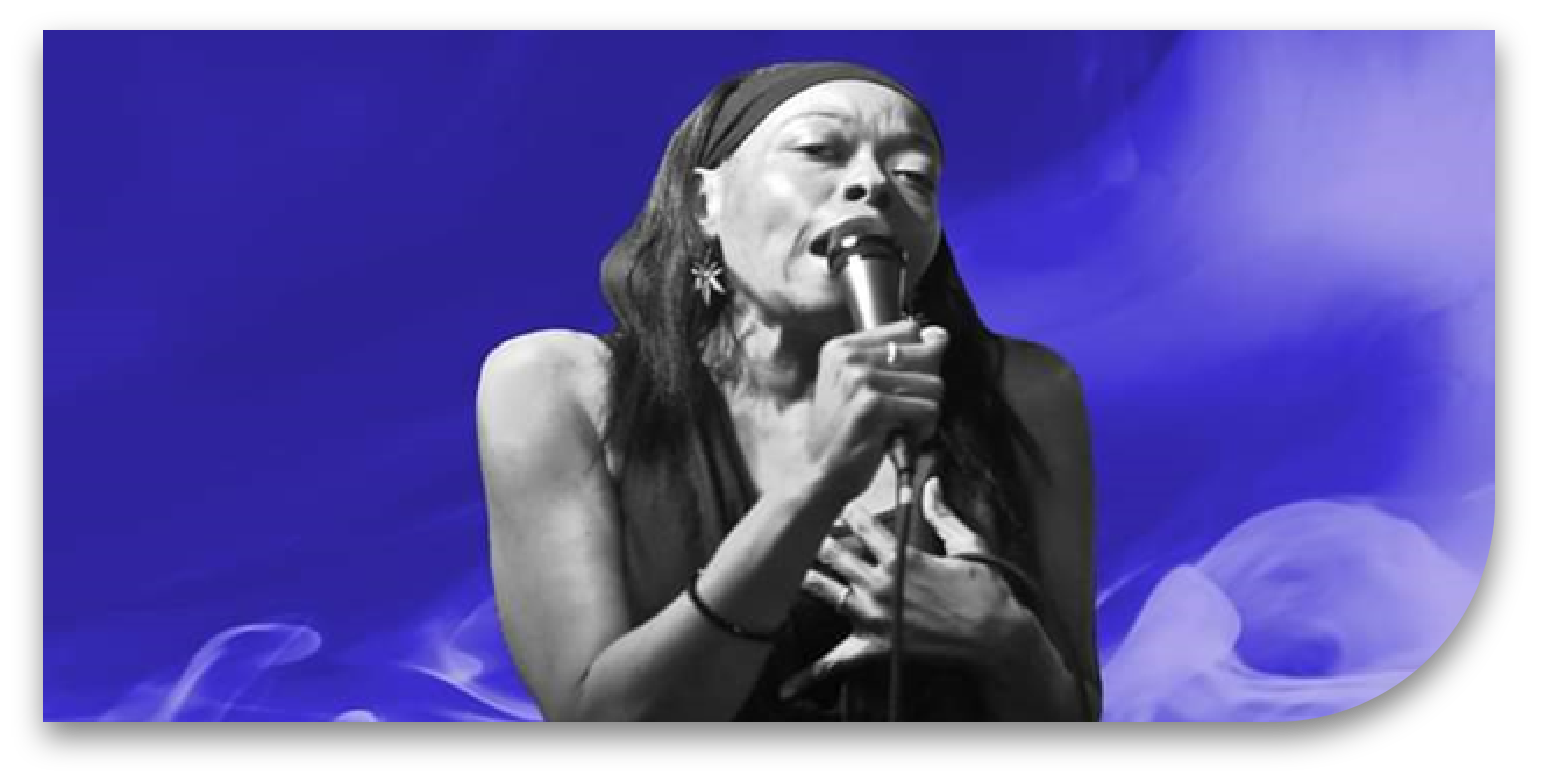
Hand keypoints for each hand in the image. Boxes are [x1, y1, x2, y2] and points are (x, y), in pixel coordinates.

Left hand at [783, 476, 1013, 697]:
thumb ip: (943, 513)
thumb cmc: (986, 590)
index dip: (848, 512)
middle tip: (801, 528)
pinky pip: (836, 662)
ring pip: (826, 591)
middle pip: (836, 553)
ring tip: (785, 569)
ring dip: (806, 578)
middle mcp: (880, 583)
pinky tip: (785, 688)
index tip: (836, 504)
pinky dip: (811, 674)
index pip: (863, 525)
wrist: (995, 636)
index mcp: (901, 555)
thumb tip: (932, 484)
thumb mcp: (968, 543)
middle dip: (818, 538)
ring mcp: (874, 616)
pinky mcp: (875, 646)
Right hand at [801, 320, 948, 509]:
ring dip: (929, 410)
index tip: (911, 380)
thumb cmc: (845, 431)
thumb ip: (894, 359)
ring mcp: (859, 379)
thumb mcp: (856, 385)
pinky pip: (927, 408)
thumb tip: (939, 336)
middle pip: (926, 351)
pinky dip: (925, 427)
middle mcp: (848, 357)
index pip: (909, 329)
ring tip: (907, 425)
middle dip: (929, 384)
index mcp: (841, 347)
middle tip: (912, 406)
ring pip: (933, 383)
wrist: (821, 472)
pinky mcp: (873, 406)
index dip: (921, 355)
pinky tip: (906, 436)